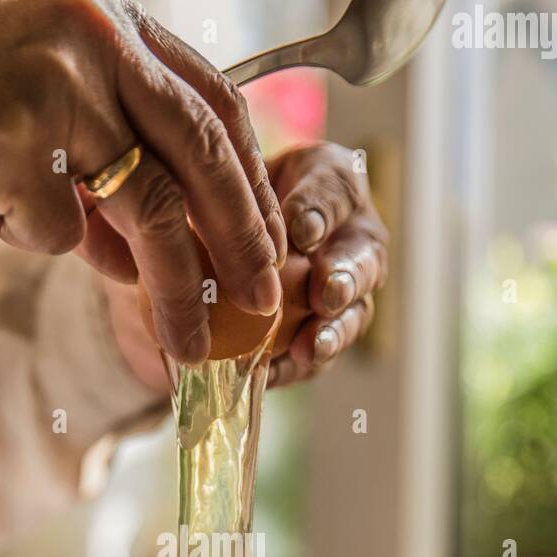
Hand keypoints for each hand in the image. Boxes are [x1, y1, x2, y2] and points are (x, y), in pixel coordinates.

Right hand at [0, 0, 284, 362]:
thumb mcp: (43, 114)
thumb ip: (111, 161)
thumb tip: (174, 251)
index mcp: (110, 17)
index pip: (214, 102)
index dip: (251, 182)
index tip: (271, 244)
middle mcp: (95, 34)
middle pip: (204, 151)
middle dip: (245, 239)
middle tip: (268, 302)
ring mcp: (55, 83)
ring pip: (150, 206)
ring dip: (177, 288)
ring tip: (191, 345)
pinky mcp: (14, 140)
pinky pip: (62, 233)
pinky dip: (40, 243)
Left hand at [101, 140, 387, 392]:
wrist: (195, 248)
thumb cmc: (216, 199)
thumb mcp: (212, 182)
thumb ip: (226, 191)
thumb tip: (217, 219)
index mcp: (331, 188)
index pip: (336, 192)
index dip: (321, 212)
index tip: (302, 233)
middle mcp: (350, 241)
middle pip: (361, 260)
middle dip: (345, 278)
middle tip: (326, 293)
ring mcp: (341, 294)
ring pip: (350, 315)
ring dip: (333, 331)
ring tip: (313, 346)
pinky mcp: (314, 339)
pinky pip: (312, 358)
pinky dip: (293, 367)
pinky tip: (272, 373)